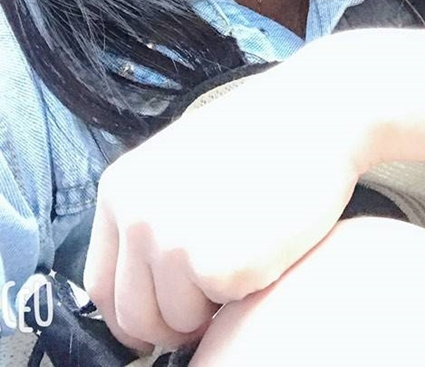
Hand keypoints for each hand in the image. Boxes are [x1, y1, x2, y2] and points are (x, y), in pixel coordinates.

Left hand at [83, 54, 368, 352]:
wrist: (311, 115)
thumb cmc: (256, 137)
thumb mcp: (176, 164)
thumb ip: (149, 215)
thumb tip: (140, 282)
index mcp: (120, 191)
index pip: (102, 285)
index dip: (133, 313)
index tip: (160, 317)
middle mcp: (137, 220)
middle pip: (134, 315)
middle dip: (171, 321)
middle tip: (210, 298)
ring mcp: (176, 246)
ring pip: (179, 321)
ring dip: (212, 304)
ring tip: (243, 250)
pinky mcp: (222, 267)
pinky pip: (226, 309)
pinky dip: (247, 289)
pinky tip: (265, 243)